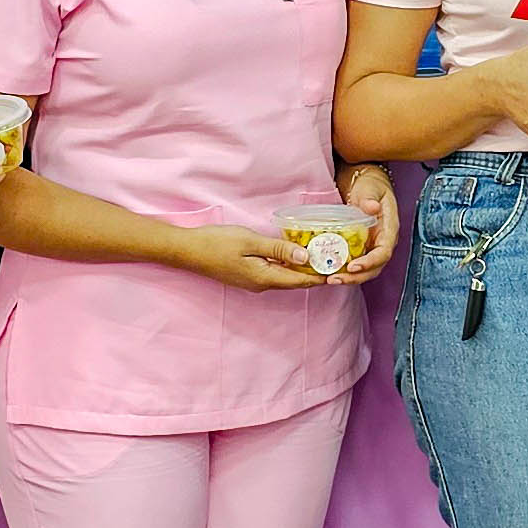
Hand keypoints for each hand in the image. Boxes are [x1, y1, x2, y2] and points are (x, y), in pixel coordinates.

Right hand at [173, 223, 329, 292]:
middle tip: (335, 261)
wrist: (187, 250)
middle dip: (315, 273)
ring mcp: (253, 281)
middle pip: (295, 281)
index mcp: (265, 278)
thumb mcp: (250, 242)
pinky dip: (288, 266)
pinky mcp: (246, 275)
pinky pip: (274, 273)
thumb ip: (278, 250)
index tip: (340, 269)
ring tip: (320, 257)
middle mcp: (261, 285)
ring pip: (285, 278)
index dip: (321, 276)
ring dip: (302, 270)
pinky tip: (293, 256)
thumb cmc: (217, 243)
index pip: (300, 281)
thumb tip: (305, 258)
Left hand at [335, 162, 400, 282]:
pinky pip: (354, 263)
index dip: (370, 262)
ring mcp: (371, 245)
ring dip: (349, 278)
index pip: (384, 252)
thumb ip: (370, 197)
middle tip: (335, 278)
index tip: (353, 266)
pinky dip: (343, 270)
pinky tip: (328, 272)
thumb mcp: (370, 188)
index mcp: (389, 229)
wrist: (364, 182)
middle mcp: (382, 241)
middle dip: (356, 277)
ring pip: (365, 270)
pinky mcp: (361, 247)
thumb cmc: (370, 184)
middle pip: (374, 267)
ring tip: (329, 279)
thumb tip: (372, 207)